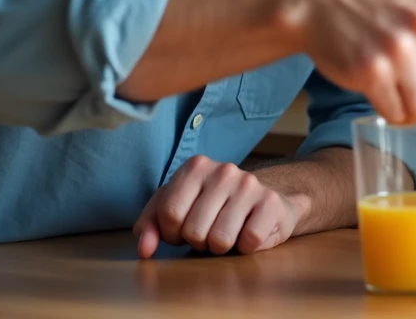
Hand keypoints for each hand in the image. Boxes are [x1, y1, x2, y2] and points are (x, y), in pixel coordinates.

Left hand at [134, 156, 298, 258]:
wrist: (264, 202)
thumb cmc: (213, 207)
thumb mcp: (177, 208)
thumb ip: (151, 225)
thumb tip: (144, 248)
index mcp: (196, 166)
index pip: (170, 213)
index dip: (173, 233)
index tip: (184, 229)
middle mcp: (224, 170)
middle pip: (193, 231)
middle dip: (198, 241)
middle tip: (209, 230)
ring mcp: (249, 185)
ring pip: (220, 240)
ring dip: (221, 247)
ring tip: (228, 232)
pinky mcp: (270, 203)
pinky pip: (249, 242)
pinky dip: (245, 247)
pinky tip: (247, 232)